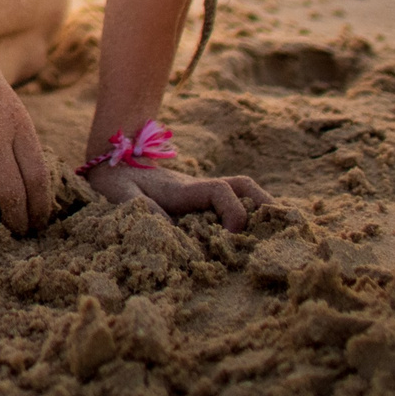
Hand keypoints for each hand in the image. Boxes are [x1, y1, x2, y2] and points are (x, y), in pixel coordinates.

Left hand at [84, 162, 271, 231]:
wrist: (112, 158)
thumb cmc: (115, 178)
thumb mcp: (119, 194)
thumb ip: (141, 209)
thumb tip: (171, 231)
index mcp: (183, 189)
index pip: (221, 192)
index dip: (234, 212)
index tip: (233, 237)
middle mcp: (199, 188)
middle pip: (244, 186)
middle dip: (265, 205)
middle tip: (282, 231)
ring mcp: (201, 193)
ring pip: (242, 192)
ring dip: (261, 208)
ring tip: (280, 235)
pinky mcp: (199, 200)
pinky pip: (232, 201)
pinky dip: (249, 213)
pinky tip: (258, 236)